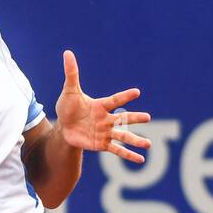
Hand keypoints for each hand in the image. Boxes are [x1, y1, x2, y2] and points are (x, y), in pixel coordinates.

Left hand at [55, 49, 152, 163]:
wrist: (64, 127)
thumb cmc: (68, 108)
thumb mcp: (69, 91)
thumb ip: (72, 73)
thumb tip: (67, 53)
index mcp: (101, 106)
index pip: (115, 100)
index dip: (125, 96)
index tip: (137, 92)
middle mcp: (106, 119)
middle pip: (124, 118)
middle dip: (135, 118)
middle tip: (148, 117)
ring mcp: (105, 132)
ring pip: (124, 136)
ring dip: (136, 140)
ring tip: (149, 144)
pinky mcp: (102, 144)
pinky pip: (117, 150)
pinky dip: (128, 155)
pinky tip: (140, 160)